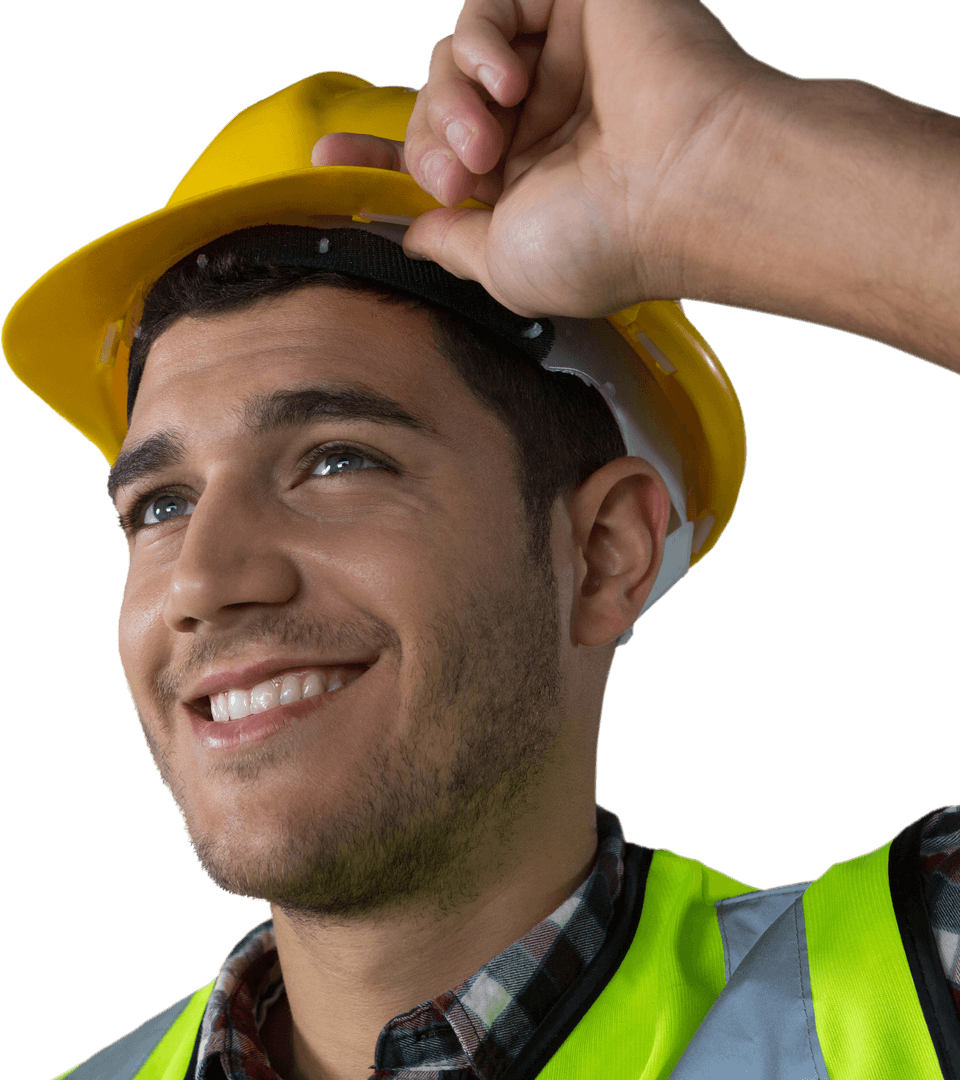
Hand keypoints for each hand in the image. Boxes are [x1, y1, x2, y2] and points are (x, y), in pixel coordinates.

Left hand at [313, 0, 789, 318]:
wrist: (684, 187)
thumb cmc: (607, 242)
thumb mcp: (505, 269)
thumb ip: (452, 246)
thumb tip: (415, 235)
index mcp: (527, 187)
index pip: (437, 162)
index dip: (380, 159)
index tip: (330, 164)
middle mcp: (540, 125)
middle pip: (436, 106)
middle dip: (427, 140)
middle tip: (456, 173)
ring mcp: (558, 65)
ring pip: (455, 56)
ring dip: (451, 97)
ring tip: (487, 138)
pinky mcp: (576, 6)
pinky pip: (490, 2)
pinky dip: (479, 40)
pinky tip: (508, 81)